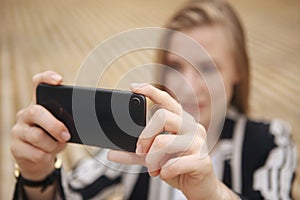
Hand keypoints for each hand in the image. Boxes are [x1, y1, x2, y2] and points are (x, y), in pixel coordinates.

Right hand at [10, 71, 69, 180]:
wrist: (38, 161)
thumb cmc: (53, 139)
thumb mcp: (62, 127)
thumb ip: (66, 120)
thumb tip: (80, 122)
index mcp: (38, 104)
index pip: (37, 84)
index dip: (46, 78)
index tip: (58, 80)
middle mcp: (25, 114)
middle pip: (36, 112)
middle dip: (54, 125)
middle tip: (66, 135)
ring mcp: (18, 130)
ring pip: (37, 136)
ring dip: (53, 145)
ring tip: (57, 146)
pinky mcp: (15, 147)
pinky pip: (36, 153)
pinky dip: (47, 156)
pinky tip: (47, 154)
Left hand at [108, 84, 238, 199]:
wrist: (201, 188)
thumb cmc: (179, 168)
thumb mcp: (153, 158)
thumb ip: (134, 154)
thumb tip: (112, 153)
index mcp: (182, 122)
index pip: (167, 101)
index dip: (151, 91)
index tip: (134, 87)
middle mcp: (192, 127)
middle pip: (162, 117)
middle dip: (145, 136)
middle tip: (141, 151)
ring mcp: (199, 143)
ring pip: (163, 141)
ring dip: (152, 159)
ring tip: (154, 169)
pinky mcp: (202, 160)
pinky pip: (174, 163)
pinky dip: (164, 172)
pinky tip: (165, 174)